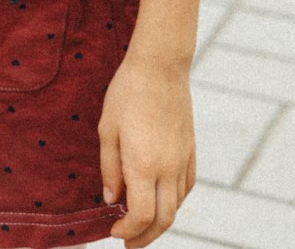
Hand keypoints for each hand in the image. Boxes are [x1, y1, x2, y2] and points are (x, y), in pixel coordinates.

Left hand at [98, 54, 195, 247]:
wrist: (160, 67)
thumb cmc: (127, 93)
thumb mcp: (107, 129)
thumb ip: (109, 169)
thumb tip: (112, 200)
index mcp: (144, 165)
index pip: (142, 216)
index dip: (128, 231)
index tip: (114, 231)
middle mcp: (168, 169)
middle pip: (163, 220)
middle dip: (145, 237)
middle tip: (128, 241)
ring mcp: (183, 160)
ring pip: (177, 206)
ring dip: (159, 222)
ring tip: (141, 224)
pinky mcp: (191, 151)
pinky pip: (186, 188)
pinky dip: (174, 202)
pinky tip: (160, 199)